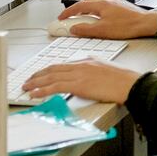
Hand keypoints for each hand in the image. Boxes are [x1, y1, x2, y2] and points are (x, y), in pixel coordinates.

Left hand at [22, 59, 140, 105]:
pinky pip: (55, 87)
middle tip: (29, 80)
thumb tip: (83, 82)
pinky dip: (42, 90)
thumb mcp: (105, 71)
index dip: (49, 69)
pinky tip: (34, 94)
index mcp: (88, 61)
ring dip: (36, 82)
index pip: (63, 64)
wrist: (129, 84)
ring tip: (26, 87)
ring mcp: (79, 74)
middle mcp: (81, 65)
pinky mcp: (78, 84)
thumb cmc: (123, 81)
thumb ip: (92, 73)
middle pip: (54, 68)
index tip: (41, 74)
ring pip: (51, 77)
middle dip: (39, 75)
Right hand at [58, 0, 156, 40]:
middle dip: (76, 9)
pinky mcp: (121, 6)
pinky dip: (96, 11)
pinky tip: (98, 19)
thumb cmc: (128, 26)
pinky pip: (104, 6)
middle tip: (70, 17)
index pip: (79, 5)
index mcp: (102, 4)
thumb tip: (74, 29)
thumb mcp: (102, 31)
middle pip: (87, 1)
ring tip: (82, 19)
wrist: (146, 24)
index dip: (68, 12)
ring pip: (96, 3)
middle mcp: (108, 0)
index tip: (61, 17)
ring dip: (86, 10)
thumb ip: (85, 29)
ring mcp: (116, 2)